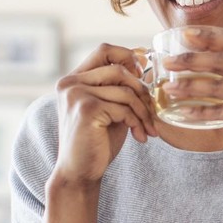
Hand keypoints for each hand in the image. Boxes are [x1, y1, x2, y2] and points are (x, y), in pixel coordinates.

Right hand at [53, 44, 157, 183]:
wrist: (80, 172)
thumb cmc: (98, 141)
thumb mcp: (110, 108)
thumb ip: (119, 87)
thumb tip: (145, 61)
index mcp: (74, 79)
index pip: (104, 50)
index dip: (128, 56)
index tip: (143, 74)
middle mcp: (70, 83)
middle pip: (119, 69)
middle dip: (142, 91)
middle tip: (152, 112)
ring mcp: (76, 95)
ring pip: (125, 91)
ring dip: (143, 112)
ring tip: (148, 129)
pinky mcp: (86, 110)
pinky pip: (124, 109)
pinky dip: (137, 123)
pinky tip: (139, 137)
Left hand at [162, 28, 222, 181]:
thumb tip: (221, 76)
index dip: (208, 38)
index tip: (185, 35)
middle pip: (221, 61)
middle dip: (190, 60)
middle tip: (167, 62)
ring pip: (218, 85)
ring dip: (189, 86)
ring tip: (168, 88)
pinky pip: (221, 110)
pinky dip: (199, 112)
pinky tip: (183, 112)